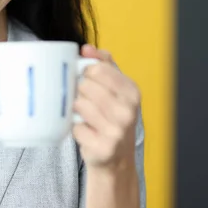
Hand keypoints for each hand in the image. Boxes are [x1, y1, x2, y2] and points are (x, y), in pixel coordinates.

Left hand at [72, 45, 140, 170]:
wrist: (116, 159)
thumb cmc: (112, 117)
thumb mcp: (114, 88)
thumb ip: (103, 64)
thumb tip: (86, 48)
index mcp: (132, 92)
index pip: (98, 70)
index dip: (85, 73)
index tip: (86, 80)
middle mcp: (128, 111)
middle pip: (86, 86)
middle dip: (80, 92)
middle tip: (85, 101)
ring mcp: (116, 131)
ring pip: (79, 105)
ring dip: (76, 110)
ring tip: (84, 115)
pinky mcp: (103, 147)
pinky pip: (75, 127)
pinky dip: (75, 129)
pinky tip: (86, 131)